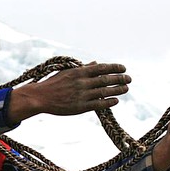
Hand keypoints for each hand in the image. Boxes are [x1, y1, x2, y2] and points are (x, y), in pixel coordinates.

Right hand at [7, 62, 130, 123]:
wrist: (40, 97)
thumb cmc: (53, 84)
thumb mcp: (67, 72)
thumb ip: (83, 68)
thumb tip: (96, 63)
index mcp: (79, 72)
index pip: (102, 68)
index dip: (115, 67)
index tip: (124, 68)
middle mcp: (82, 82)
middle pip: (106, 79)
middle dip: (120, 78)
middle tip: (129, 79)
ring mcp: (81, 95)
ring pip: (104, 91)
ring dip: (118, 90)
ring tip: (126, 89)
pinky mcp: (80, 107)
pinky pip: (98, 104)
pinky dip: (108, 102)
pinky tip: (115, 101)